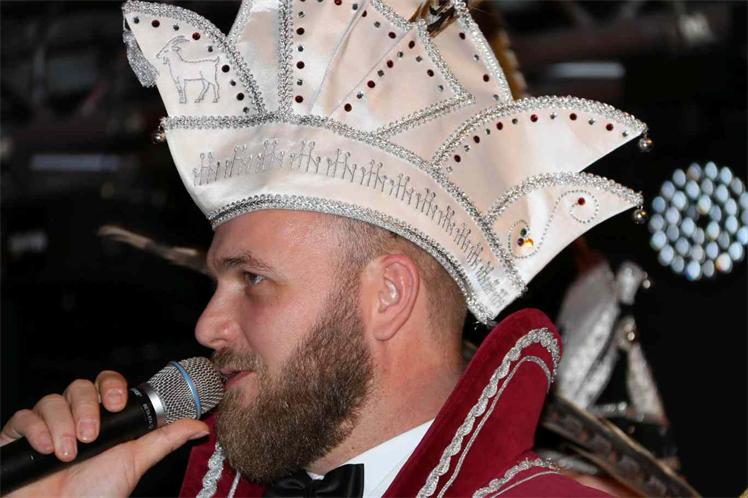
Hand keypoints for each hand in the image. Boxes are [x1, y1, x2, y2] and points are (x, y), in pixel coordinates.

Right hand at [0, 371, 208, 496]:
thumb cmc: (95, 495)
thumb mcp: (135, 462)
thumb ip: (165, 438)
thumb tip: (200, 424)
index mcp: (104, 420)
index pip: (107, 385)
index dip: (112, 387)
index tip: (118, 403)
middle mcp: (75, 418)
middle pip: (80, 388)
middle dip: (87, 409)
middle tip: (91, 436)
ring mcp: (46, 427)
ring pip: (52, 400)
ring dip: (63, 425)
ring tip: (69, 454)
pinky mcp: (19, 437)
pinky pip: (24, 416)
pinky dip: (36, 430)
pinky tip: (46, 450)